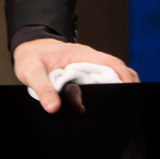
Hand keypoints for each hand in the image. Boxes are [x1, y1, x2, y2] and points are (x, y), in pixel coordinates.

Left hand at [13, 39, 138, 113]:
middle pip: (116, 73)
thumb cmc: (31, 57)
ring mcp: (86, 69)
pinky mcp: (82, 77)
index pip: (112, 64)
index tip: (131, 90)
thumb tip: (54, 108)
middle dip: (125, 87)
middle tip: (129, 106)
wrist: (28, 49)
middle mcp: (89, 62)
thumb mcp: (32, 72)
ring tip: (120, 110)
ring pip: (109, 79)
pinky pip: (98, 84)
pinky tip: (104, 106)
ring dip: (114, 91)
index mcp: (83, 56)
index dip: (125, 76)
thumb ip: (43, 90)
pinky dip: (104, 93)